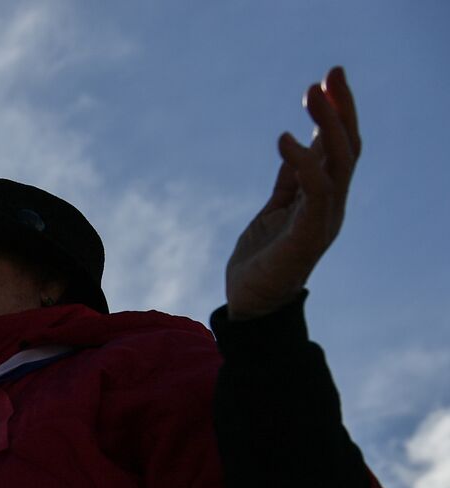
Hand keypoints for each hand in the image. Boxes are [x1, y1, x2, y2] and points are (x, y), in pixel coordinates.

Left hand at [225, 66, 360, 320]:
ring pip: (339, 163)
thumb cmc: (262, 260)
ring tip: (311, 94)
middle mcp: (331, 207)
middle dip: (342, 109)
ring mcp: (323, 221)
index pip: (340, 148)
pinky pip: (313, 192)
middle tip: (330, 73)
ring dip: (327, 126)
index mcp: (325, 199)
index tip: (328, 79)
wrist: (249, 305)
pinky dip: (302, 162)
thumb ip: (290, 181)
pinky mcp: (306, 236)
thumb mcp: (276, 210)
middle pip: (348, 148)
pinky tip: (284, 139)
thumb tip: (296, 146)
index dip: (338, 113)